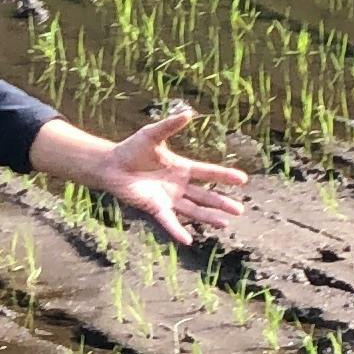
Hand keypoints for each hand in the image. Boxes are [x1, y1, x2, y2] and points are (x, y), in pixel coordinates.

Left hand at [88, 106, 248, 246]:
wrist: (110, 165)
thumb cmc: (131, 149)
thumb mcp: (152, 135)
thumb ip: (170, 126)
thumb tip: (188, 113)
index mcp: (182, 168)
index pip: (208, 173)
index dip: (225, 176)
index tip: (243, 179)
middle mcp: (178, 185)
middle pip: (205, 195)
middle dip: (222, 202)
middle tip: (239, 209)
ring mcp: (168, 198)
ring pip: (193, 210)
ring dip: (208, 217)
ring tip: (225, 223)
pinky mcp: (155, 208)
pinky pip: (169, 221)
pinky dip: (178, 230)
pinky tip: (189, 240)